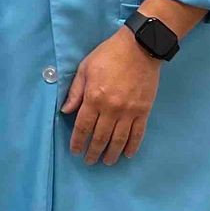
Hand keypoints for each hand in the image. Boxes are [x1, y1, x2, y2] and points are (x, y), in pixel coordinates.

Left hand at [63, 27, 160, 163]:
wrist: (140, 48)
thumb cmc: (108, 55)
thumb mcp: (85, 68)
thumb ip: (75, 91)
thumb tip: (65, 111)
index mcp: (94, 98)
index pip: (83, 126)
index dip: (78, 141)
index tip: (75, 151)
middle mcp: (111, 109)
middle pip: (100, 137)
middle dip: (93, 151)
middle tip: (89, 160)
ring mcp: (129, 112)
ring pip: (119, 140)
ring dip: (111, 153)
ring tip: (106, 161)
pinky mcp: (144, 111)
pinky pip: (138, 134)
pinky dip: (132, 146)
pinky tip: (127, 154)